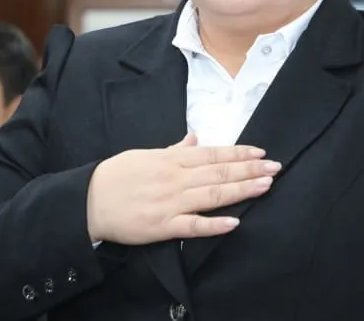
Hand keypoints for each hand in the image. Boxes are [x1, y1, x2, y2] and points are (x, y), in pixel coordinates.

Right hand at [86, 133, 279, 244]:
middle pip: (219, 172)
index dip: (239, 153)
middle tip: (275, 167)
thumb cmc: (117, 175)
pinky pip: (193, 226)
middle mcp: (176, 178)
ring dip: (242, 190)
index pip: (213, 153)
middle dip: (250, 170)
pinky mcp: (163, 226)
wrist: (88, 200)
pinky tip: (234, 222)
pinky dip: (214, 225)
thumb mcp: (146, 154)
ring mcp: (171, 203)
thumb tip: (194, 137)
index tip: (261, 153)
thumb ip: (174, 149)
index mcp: (172, 159)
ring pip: (212, 195)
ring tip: (265, 186)